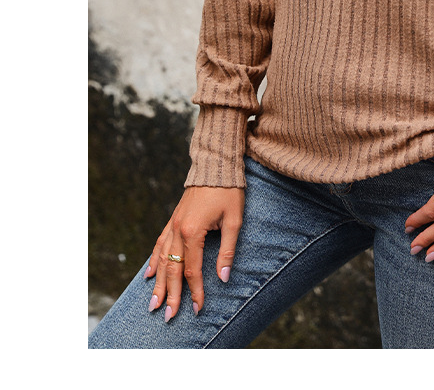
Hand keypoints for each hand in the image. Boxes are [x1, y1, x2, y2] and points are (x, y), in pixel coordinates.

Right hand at [145, 186, 244, 321]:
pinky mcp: (174, 219)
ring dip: (158, 283)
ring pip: (162, 259)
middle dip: (171, 294)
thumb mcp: (234, 220)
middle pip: (172, 269)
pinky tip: (149, 274)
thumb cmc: (229, 191)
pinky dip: (154, 260)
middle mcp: (178, 230)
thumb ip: (226, 251)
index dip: (195, 291)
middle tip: (168, 316)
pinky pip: (160, 243)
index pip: (192, 269)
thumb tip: (223, 278)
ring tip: (153, 303)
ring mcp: (173, 224)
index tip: (197, 308)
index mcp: (193, 231)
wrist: (217, 165)